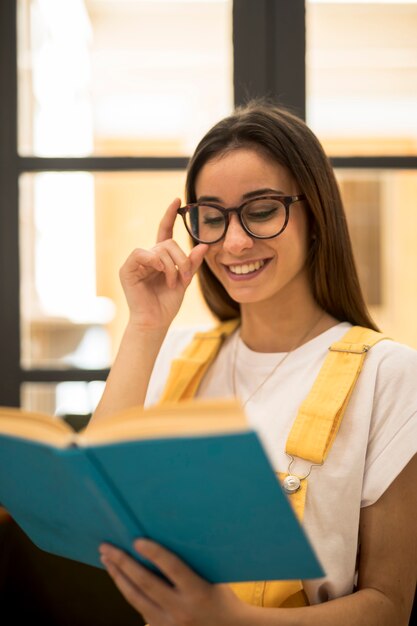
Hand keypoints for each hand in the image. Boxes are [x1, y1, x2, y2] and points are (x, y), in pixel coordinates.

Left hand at [99, 539, 247, 625]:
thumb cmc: (222, 599)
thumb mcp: (213, 577)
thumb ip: (191, 564)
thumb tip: (167, 538)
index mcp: (198, 592)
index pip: (172, 568)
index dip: (154, 553)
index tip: (137, 540)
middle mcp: (181, 610)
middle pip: (146, 583)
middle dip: (123, 563)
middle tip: (107, 547)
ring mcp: (169, 624)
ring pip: (135, 598)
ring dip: (118, 577)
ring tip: (107, 559)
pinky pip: (139, 608)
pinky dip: (127, 591)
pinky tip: (119, 578)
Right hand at [119, 198, 207, 329]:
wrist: (155, 321)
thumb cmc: (168, 304)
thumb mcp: (185, 280)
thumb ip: (192, 263)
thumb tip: (204, 245)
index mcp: (160, 258)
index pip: (165, 231)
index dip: (170, 215)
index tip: (178, 199)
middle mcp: (148, 257)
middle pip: (168, 243)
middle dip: (181, 259)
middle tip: (185, 277)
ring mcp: (136, 262)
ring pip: (159, 249)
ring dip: (171, 266)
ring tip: (173, 282)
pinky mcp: (127, 269)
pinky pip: (141, 253)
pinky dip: (154, 261)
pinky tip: (159, 271)